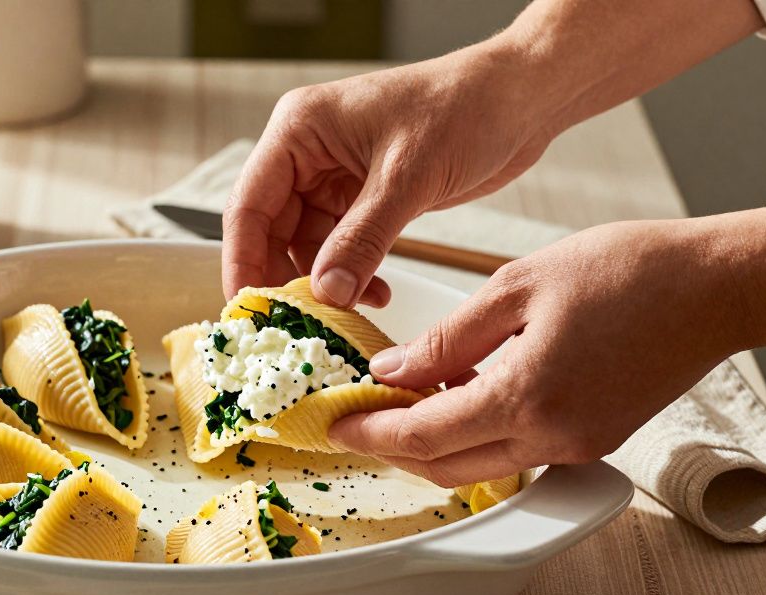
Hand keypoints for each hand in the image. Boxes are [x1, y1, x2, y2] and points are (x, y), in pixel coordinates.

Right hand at [222, 44, 559, 305]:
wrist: (521, 98)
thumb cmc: (464, 110)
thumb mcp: (407, 179)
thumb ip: (361, 240)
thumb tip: (325, 294)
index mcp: (299, 130)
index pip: (248, 205)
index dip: (243, 261)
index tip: (249, 310)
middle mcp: (307, 151)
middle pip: (271, 230)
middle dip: (288, 278)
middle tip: (301, 325)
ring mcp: (333, 174)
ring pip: (306, 244)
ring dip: (327, 281)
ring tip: (353, 309)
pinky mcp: (363, 195)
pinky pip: (340, 246)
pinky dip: (353, 274)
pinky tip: (378, 293)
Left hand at [326, 214, 765, 486]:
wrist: (716, 285)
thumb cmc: (629, 270)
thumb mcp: (517, 286)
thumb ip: (448, 337)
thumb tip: (394, 370)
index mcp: (525, 397)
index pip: (421, 435)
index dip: (370, 432)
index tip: (336, 424)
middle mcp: (552, 437)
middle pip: (445, 466)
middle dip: (392, 447)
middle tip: (356, 420)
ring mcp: (577, 446)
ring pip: (480, 465)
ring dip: (434, 443)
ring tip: (401, 400)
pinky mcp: (594, 440)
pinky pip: (517, 451)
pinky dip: (478, 433)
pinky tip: (461, 395)